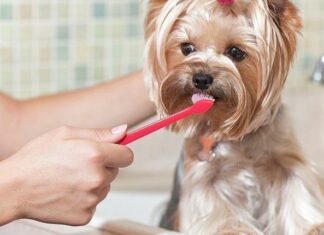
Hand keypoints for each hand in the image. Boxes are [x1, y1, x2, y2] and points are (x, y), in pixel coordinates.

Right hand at [0, 125, 132, 225]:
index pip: (127, 155)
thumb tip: (123, 131)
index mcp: (95, 155)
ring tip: (70, 177)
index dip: (119, 152)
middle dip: (103, 166)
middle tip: (80, 164)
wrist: (14, 188)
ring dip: (94, 182)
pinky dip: (85, 198)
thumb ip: (99, 133)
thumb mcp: (66, 133)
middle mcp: (97, 178)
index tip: (112, 152)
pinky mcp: (85, 215)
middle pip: (115, 171)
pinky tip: (68, 191)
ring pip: (105, 187)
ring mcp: (92, 198)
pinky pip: (94, 202)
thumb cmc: (36, 158)